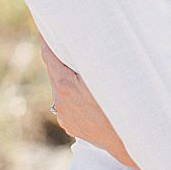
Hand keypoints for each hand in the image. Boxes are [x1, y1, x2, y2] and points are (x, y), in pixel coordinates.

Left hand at [40, 36, 139, 169]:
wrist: (126, 141)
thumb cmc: (120, 105)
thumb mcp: (105, 77)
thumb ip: (88, 60)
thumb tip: (79, 43)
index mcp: (65, 86)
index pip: (50, 57)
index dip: (47, 41)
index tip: (44, 28)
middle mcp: (59, 101)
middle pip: (55, 73)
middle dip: (60, 60)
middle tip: (66, 43)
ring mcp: (63, 115)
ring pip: (61, 89)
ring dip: (69, 81)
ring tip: (85, 77)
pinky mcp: (68, 125)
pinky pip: (67, 105)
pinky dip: (74, 97)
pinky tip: (89, 98)